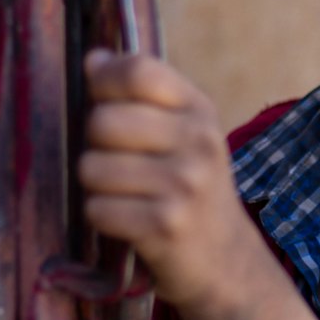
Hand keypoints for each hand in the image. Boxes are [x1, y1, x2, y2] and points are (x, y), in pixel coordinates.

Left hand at [80, 50, 255, 311]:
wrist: (227, 260)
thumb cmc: (192, 188)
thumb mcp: (183, 133)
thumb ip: (142, 94)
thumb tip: (94, 59)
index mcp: (200, 110)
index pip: (139, 72)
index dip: (105, 80)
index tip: (102, 98)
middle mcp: (199, 142)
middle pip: (103, 120)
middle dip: (95, 145)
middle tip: (118, 162)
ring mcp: (185, 184)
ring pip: (93, 168)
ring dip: (96, 187)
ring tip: (124, 194)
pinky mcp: (166, 225)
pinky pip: (97, 209)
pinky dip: (102, 218)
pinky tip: (128, 220)